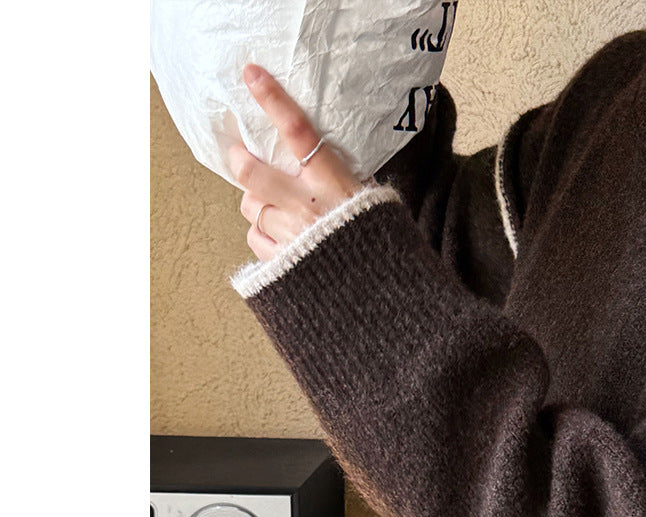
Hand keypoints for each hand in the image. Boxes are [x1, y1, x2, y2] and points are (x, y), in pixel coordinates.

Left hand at [232, 64, 362, 260]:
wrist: (386, 293)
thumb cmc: (380, 242)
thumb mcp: (372, 199)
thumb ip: (342, 177)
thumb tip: (320, 155)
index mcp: (332, 184)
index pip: (297, 131)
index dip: (272, 99)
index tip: (252, 75)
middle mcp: (306, 207)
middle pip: (251, 171)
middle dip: (241, 160)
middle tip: (242, 156)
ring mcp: (291, 236)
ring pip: (251, 207)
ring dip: (257, 203)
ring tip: (276, 207)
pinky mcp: (282, 264)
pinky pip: (255, 238)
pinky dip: (262, 234)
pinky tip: (280, 236)